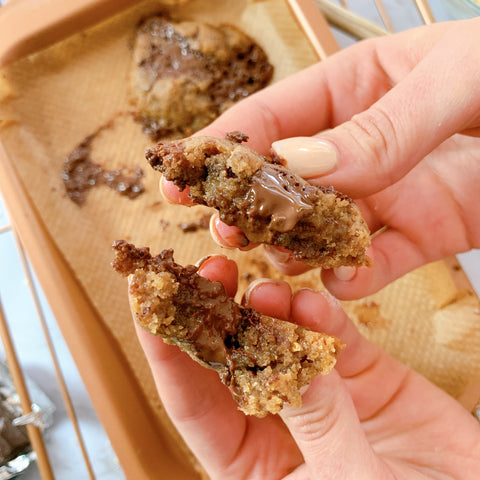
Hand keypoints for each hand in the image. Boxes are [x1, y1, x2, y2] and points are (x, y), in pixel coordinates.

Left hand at [136, 255, 479, 478]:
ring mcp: (319, 394)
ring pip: (279, 340)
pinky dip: (321, 316)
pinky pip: (334, 337)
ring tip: (265, 285)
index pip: (191, 401)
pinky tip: (311, 300)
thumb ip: (319, 423)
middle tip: (207, 271)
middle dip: (214, 314)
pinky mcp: (361, 375)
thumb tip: (290, 365)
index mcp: (251, 464)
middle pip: (230, 360)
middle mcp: (277, 423)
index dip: (166, 351)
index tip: (147, 303)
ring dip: (269, 309)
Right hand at [160, 19, 479, 299]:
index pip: (269, 119)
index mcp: (353, 89)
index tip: (180, 177)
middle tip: (221, 233)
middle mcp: (357, 145)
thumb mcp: (458, 79)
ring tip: (274, 263)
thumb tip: (302, 163)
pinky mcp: (415, 235)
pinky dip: (352, 276)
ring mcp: (382, 194)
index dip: (220, 149)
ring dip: (291, 249)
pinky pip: (369, 261)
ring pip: (316, 228)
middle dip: (245, 208)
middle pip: (280, 182)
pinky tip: (343, 283)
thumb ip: (382, 125)